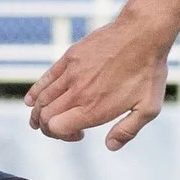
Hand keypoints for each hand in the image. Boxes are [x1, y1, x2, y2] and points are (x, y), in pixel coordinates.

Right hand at [26, 14, 173, 148]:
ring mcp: (71, 73)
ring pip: (41, 98)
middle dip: (47, 127)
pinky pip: (45, 79)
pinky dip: (35, 92)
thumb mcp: (148, 108)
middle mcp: (78, 92)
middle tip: (61, 128)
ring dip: (36, 113)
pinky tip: (31, 101)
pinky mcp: (70, 58)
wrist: (143, 34)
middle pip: (45, 116)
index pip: (57, 128)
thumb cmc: (148, 71)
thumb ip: (127, 131)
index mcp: (94, 108)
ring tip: (39, 120)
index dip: (61, 136)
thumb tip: (110, 146)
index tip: (79, 133)